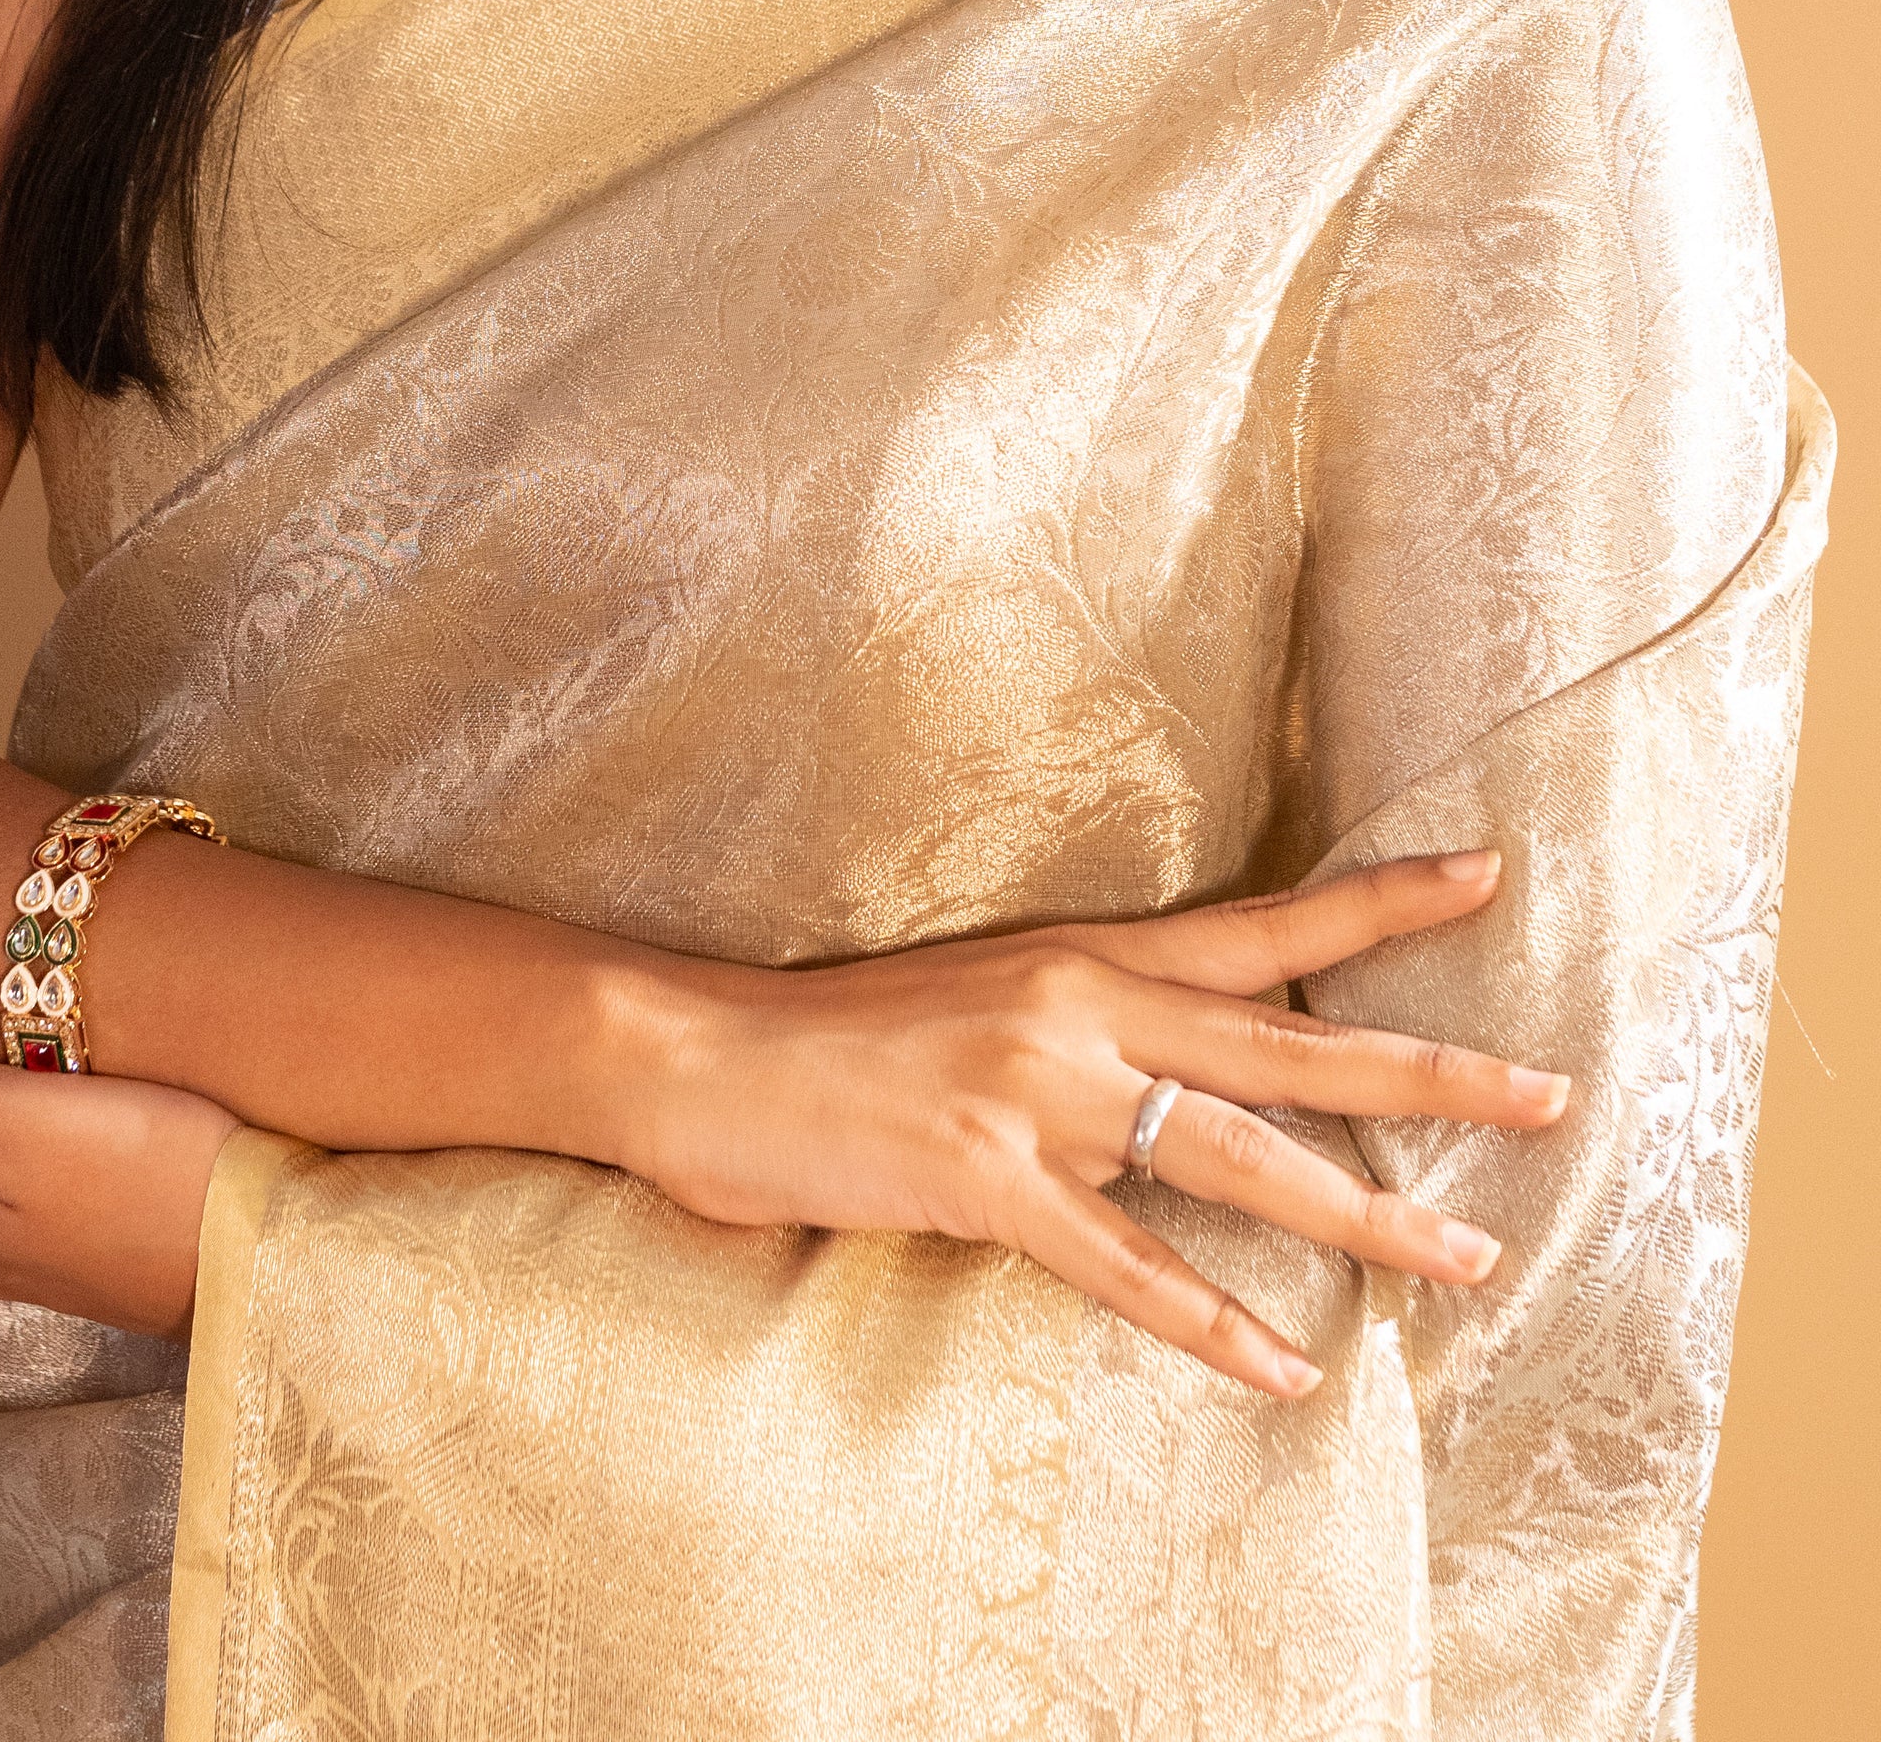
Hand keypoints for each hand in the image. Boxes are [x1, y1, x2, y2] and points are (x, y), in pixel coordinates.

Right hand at [633, 850, 1565, 1401]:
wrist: (702, 1053)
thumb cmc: (839, 1033)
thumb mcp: (984, 996)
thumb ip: (1084, 1027)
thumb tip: (1175, 1068)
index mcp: (1086, 956)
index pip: (1268, 924)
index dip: (1381, 904)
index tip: (1487, 878)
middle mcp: (1082, 1008)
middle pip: (1295, 1042)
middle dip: (1432, 1077)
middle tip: (1548, 1097)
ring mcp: (1037, 1094)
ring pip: (1240, 1156)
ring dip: (1366, 1215)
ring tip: (1466, 1259)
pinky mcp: (986, 1181)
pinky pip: (1129, 1269)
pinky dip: (1214, 1325)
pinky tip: (1284, 1370)